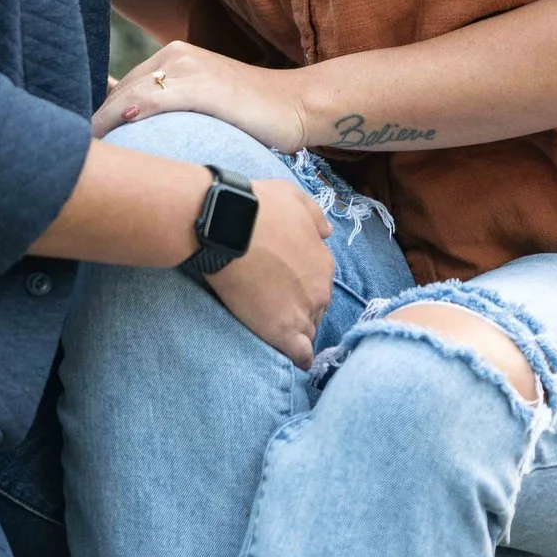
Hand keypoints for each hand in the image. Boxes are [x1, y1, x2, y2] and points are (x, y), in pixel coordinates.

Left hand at [96, 40, 309, 153]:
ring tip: (83, 152)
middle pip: (120, 91)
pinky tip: (115, 131)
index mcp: (173, 58)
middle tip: (72, 155)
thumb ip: (171, 110)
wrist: (296, 106)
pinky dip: (129, 114)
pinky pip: (153, 99)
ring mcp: (189, 67)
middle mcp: (176, 55)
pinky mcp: (202, 84)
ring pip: (129, 93)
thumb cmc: (252, 114)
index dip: (99, 118)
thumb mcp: (204, 105)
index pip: (121, 89)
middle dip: (95, 122)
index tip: (80, 147)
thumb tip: (135, 133)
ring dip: (103, 122)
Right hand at [206, 174, 332, 366]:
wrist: (229, 226)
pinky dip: (298, 358)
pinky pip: (301, 355)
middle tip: (274, 304)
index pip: (319, 284)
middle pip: (316, 309)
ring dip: (297, 332)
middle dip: (300, 308)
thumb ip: (315, 216)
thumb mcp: (294, 197)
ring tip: (275, 329)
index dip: (302, 285)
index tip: (283, 284)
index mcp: (324, 262)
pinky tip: (290, 358)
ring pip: (309, 331)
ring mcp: (303, 312)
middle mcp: (321, 290)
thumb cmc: (259, 207)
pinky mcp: (283, 332)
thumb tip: (327, 233)